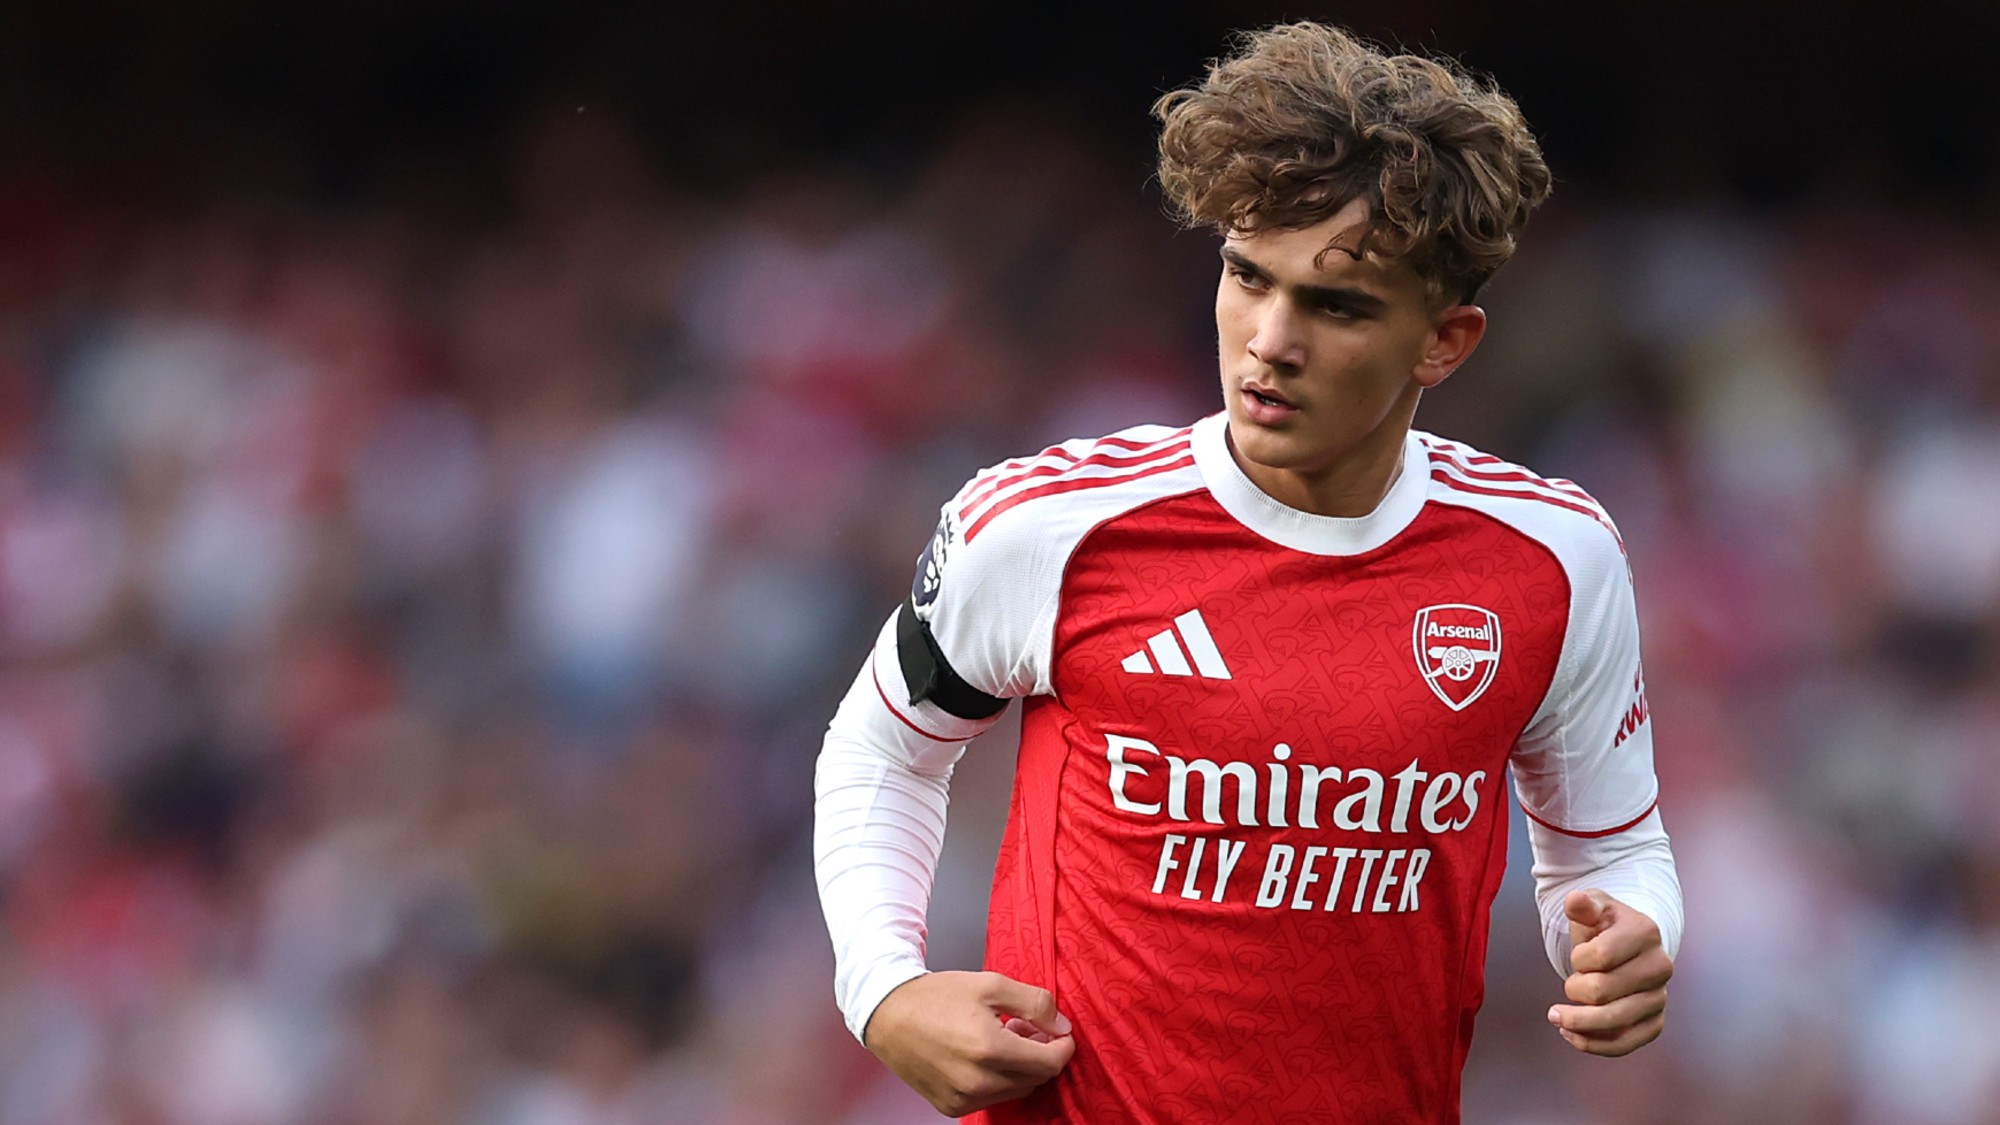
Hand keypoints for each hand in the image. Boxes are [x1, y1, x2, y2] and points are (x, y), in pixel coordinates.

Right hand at [863, 970, 1076, 1115]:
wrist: (889, 1014)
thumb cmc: (936, 996)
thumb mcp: (991, 984)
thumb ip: (1035, 1003)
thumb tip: (1061, 1026)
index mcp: (990, 1049)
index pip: (1050, 1063)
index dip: (1063, 1047)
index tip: (1059, 1032)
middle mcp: (978, 1082)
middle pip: (1036, 1078)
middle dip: (1040, 1053)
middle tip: (1024, 1026)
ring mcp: (963, 1099)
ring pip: (1016, 1090)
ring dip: (1020, 1067)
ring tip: (1002, 1037)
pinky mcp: (951, 1107)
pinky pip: (992, 1098)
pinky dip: (998, 1079)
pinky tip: (983, 1054)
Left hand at [1547, 888, 1672, 1056]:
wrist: (1630, 947)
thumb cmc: (1604, 926)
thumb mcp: (1593, 907)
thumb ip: (1582, 905)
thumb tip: (1575, 900)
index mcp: (1645, 932)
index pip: (1598, 957)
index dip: (1578, 959)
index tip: (1578, 957)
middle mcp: (1660, 966)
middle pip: (1601, 992)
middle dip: (1574, 989)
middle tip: (1571, 983)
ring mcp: (1660, 997)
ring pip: (1613, 1023)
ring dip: (1576, 1022)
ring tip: (1557, 1016)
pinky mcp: (1655, 1023)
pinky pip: (1624, 1044)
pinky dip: (1592, 1043)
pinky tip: (1571, 1034)